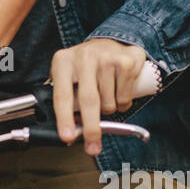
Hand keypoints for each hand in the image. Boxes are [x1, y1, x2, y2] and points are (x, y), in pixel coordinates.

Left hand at [49, 39, 147, 156]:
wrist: (113, 41)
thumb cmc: (87, 65)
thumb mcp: (69, 75)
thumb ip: (67, 99)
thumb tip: (69, 131)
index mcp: (63, 61)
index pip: (63, 95)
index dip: (65, 118)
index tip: (67, 137)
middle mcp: (84, 57)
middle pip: (89, 101)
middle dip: (91, 129)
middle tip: (92, 147)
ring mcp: (107, 58)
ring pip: (108, 104)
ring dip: (108, 110)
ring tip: (105, 94)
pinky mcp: (126, 63)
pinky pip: (124, 99)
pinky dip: (122, 103)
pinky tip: (118, 89)